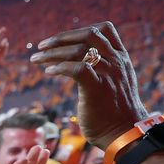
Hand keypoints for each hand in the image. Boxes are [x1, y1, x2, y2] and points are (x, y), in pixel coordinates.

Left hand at [29, 21, 149, 149]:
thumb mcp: (115, 83)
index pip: (104, 29)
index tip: (60, 40)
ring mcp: (109, 73)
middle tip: (42, 46)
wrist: (126, 135)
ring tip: (36, 59)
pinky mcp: (97, 88)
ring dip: (52, 53)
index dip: (79, 31)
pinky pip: (76, 69)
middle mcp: (116, 61)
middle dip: (61, 37)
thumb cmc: (115, 113)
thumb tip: (83, 65)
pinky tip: (48, 72)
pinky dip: (59, 67)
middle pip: (89, 34)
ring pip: (79, 50)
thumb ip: (103, 70)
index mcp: (121, 58)